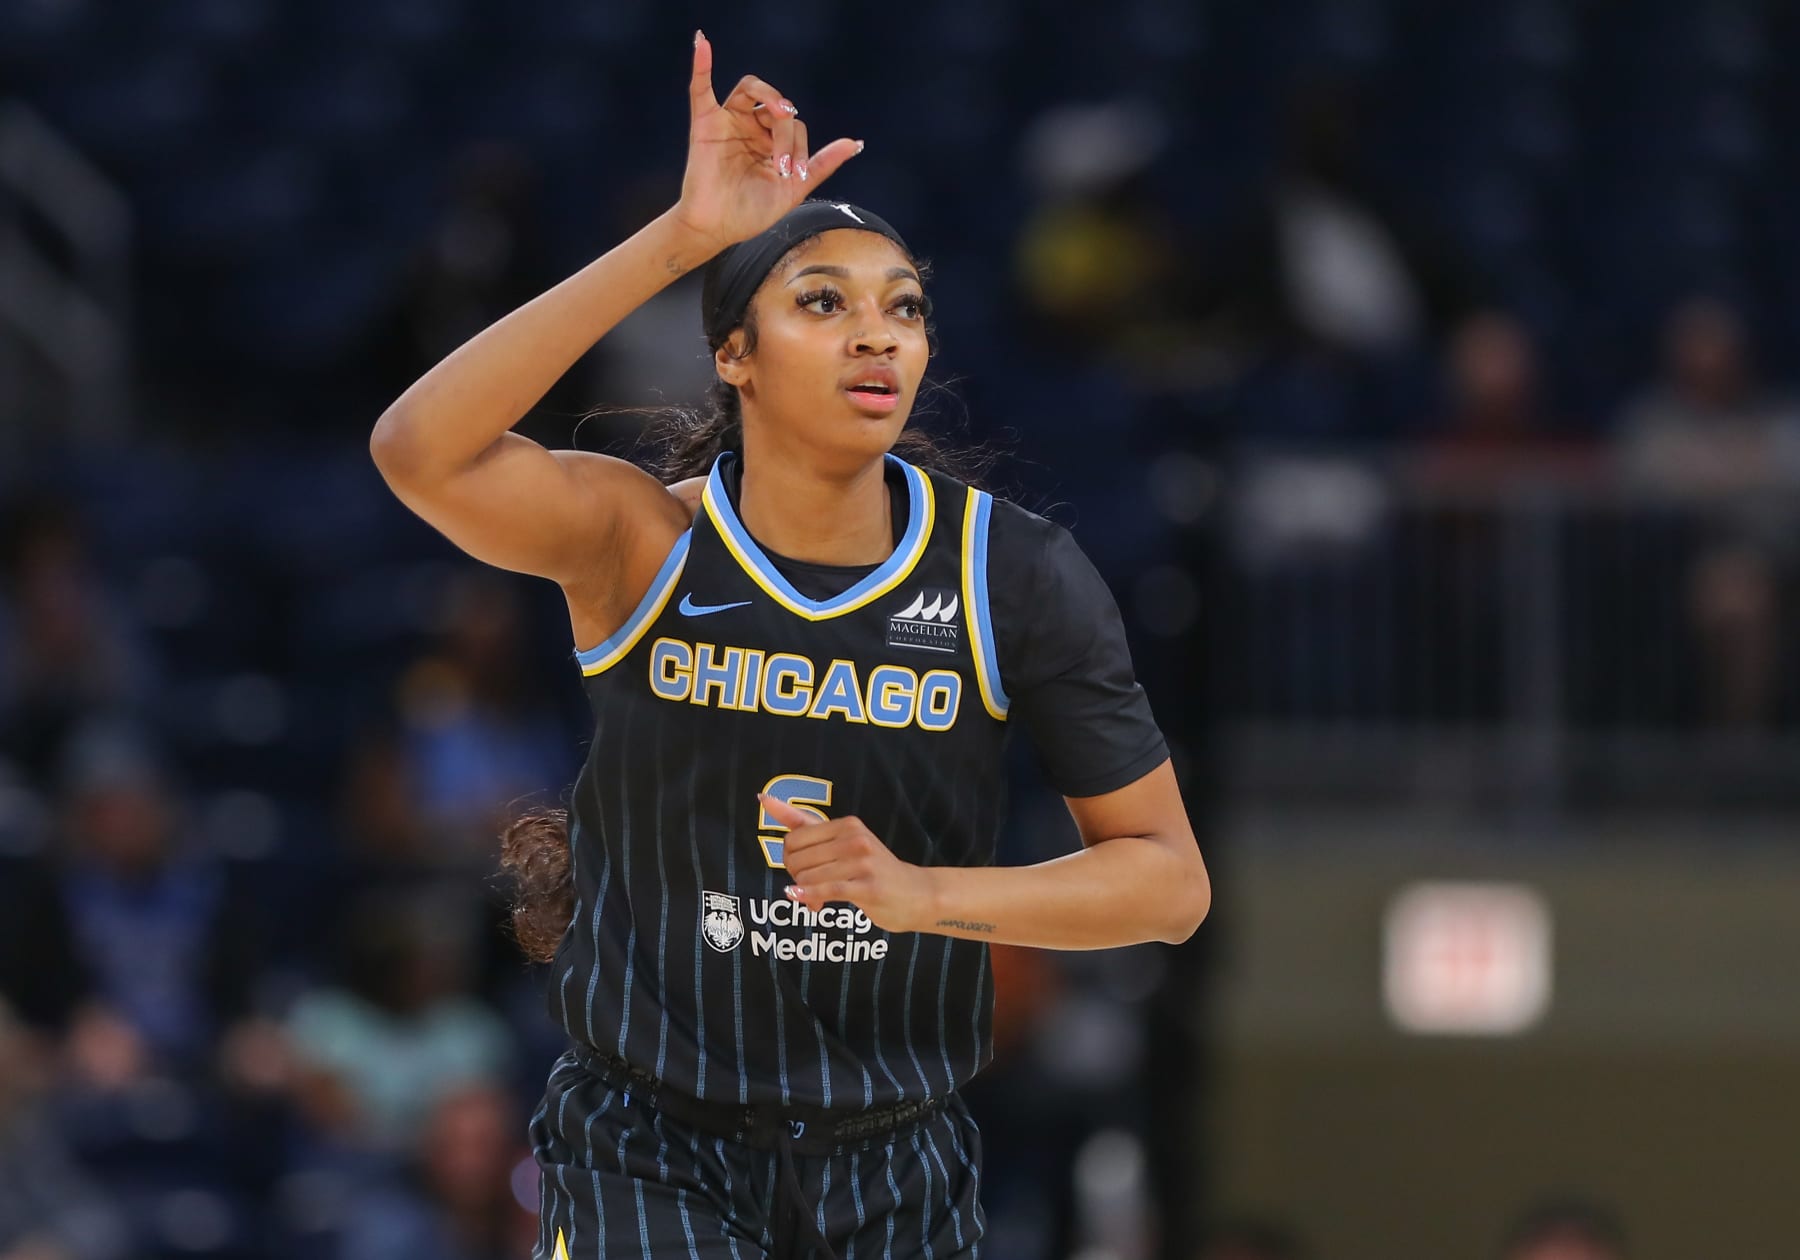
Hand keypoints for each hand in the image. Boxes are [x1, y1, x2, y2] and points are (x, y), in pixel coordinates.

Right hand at [672, 32, 863, 254]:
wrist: (719, 229)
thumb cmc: (752, 213)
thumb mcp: (795, 188)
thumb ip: (823, 163)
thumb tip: (857, 143)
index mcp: (771, 143)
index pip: (794, 126)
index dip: (799, 146)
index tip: (793, 176)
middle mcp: (751, 128)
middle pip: (777, 108)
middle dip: (787, 132)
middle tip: (785, 162)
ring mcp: (728, 123)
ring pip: (753, 90)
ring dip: (771, 99)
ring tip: (781, 114)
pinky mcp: (705, 124)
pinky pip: (700, 88)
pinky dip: (701, 63)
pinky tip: (703, 43)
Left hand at [759, 793, 937, 933]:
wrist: (916, 894)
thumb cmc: (873, 868)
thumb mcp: (843, 840)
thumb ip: (802, 822)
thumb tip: (763, 799)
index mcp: (847, 824)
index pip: (793, 839)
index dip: (790, 859)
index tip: (802, 868)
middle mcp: (854, 838)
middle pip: (797, 860)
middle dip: (797, 877)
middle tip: (813, 886)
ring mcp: (862, 862)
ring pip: (808, 877)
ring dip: (808, 894)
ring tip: (820, 899)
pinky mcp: (867, 887)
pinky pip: (826, 890)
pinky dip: (811, 897)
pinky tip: (811, 904)